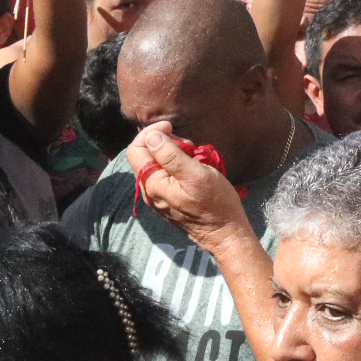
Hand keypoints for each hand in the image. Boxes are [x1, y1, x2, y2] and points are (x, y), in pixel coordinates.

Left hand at [126, 121, 248, 244]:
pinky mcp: (168, 201)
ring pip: (155, 166)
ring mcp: (158, 198)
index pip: (136, 150)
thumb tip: (152, 136)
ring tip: (194, 155)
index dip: (151, 133)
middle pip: (143, 156)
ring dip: (172, 153)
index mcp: (152, 184)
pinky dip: (176, 166)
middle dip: (163, 143)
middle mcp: (149, 192)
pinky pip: (164, 176)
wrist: (225, 234)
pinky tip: (193, 168)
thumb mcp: (196, 174)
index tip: (172, 126)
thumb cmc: (216, 204)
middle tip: (188, 143)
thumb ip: (171, 155)